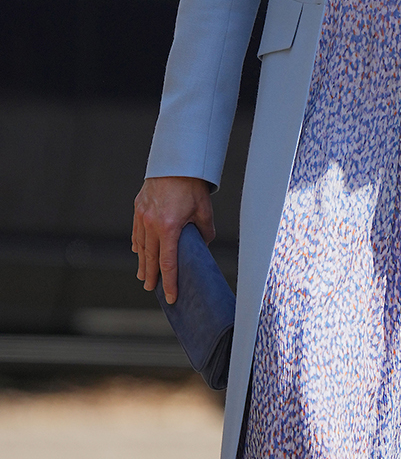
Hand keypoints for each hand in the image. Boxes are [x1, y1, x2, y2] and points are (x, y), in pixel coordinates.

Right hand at [132, 176, 214, 304]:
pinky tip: (139, 252)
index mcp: (169, 227)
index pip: (167, 262)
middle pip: (150, 258)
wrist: (176, 162)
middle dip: (151, 276)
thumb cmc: (192, 186)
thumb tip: (203, 245)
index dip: (169, 282)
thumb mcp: (204, 211)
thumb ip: (205, 232)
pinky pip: (136, 232)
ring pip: (141, 246)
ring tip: (143, 275)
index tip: (170, 296)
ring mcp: (142, 215)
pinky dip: (138, 244)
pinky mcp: (138, 207)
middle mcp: (152, 223)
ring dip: (142, 262)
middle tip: (151, 289)